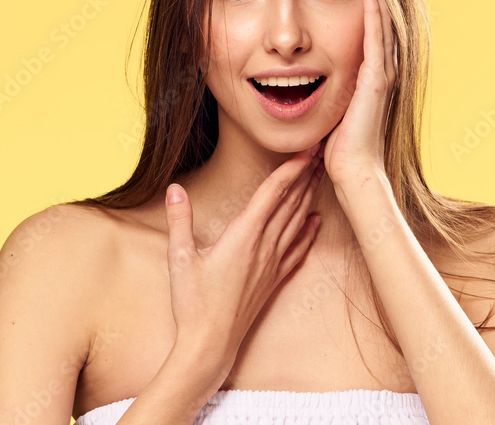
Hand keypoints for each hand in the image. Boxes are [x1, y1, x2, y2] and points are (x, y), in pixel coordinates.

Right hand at [163, 144, 324, 367]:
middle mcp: (264, 247)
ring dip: (309, 197)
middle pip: (291, 203)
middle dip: (305, 175)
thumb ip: (180, 220)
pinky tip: (316, 222)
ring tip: (319, 176)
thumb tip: (174, 189)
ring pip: (297, 222)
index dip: (291, 168)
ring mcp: (272, 264)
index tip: (306, 149)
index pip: (273, 193)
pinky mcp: (273, 280)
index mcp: (244, 235)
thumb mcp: (180, 258)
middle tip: (319, 152)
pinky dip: (308, 232)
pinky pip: (297, 250)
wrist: (210, 346)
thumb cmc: (193, 303)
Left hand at [322, 0, 397, 188]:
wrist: (352, 172)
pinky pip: (375, 36)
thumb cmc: (335, 149)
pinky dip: (373, 9)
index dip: (364, 0)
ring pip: (381, 21)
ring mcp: (381, 73)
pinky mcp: (376, 78)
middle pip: (380, 18)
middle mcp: (379, 69)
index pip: (368, 28)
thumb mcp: (328, 111)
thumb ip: (323, 93)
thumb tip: (301, 84)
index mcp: (368, 75)